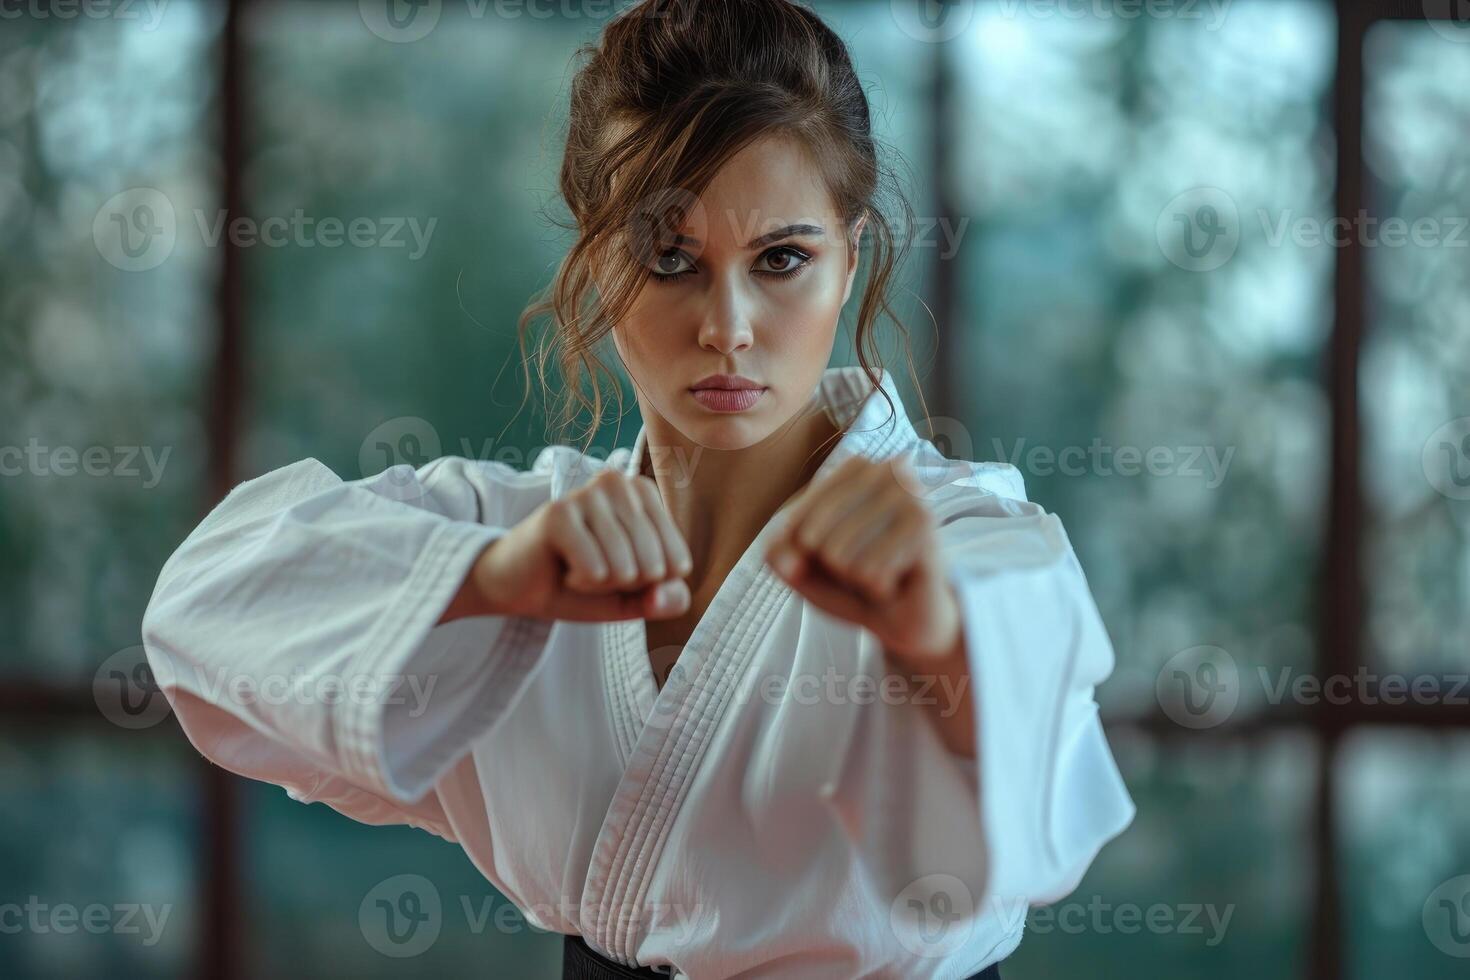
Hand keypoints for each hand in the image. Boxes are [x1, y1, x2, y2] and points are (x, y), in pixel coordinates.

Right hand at [450, 469, 692, 623]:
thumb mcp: (634, 598)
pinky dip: (581, 582)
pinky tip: (563, 568)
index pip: (678, 562)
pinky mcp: (558, 513)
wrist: (519, 588)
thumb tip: (664, 589)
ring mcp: (586, 493)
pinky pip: (596, 569)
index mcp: (643, 493)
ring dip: (600, 583)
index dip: (649, 586)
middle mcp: (618, 482)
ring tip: (578, 567)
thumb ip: (666, 599)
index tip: (619, 570)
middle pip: (654, 565)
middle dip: (624, 584)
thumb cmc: (583, 583)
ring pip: (625, 568)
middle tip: (594, 569)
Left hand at [764, 455, 960, 661]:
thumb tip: (788, 563)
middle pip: (812, 537)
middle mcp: (887, 470)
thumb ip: (780, 556)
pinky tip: (896, 580)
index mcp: (855, 467)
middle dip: (831, 567)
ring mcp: (911, 496)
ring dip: (855, 578)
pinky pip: (868, 572)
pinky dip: (876, 588)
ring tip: (878, 571)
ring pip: (838, 555)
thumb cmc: (851, 580)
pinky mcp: (926, 529)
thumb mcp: (803, 566)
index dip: (801, 554)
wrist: (906, 615)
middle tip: (860, 567)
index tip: (828, 558)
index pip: (794, 519)